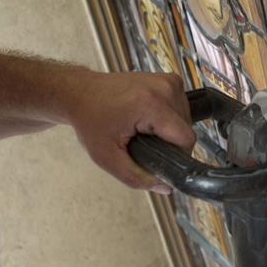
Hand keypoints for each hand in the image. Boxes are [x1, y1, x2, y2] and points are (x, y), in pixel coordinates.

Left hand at [64, 70, 194, 191]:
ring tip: (143, 130)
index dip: (177, 155)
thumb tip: (164, 187)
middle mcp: (163, 88)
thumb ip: (136, 177)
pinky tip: (148, 119)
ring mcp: (166, 80)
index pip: (185, 138)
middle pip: (185, 128)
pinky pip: (180, 105)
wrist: (80, 93)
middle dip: (169, 142)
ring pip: (185, 117)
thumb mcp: (106, 157)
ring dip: (169, 129)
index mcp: (150, 105)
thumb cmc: (89, 120)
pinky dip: (169, 116)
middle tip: (143, 143)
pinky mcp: (167, 78)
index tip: (159, 159)